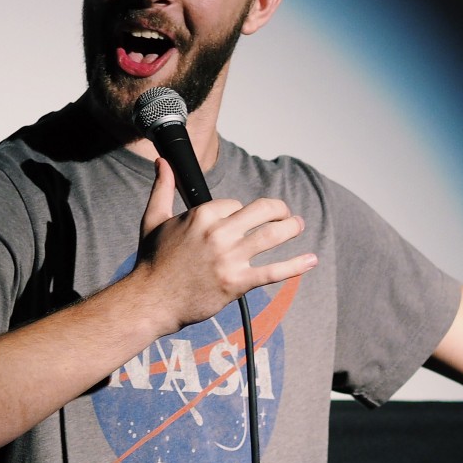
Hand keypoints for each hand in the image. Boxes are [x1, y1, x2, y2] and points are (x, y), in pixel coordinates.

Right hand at [136, 156, 316, 330]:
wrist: (151, 300)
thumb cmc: (152, 261)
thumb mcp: (154, 219)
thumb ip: (163, 188)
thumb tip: (163, 162)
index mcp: (201, 214)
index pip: (236, 204)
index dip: (240, 212)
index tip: (238, 223)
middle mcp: (218, 233)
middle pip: (262, 212)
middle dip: (278, 210)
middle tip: (286, 214)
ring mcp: (229, 258)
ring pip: (272, 236)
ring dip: (291, 228)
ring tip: (298, 225)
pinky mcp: (236, 282)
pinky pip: (273, 271)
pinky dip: (296, 265)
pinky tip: (311, 259)